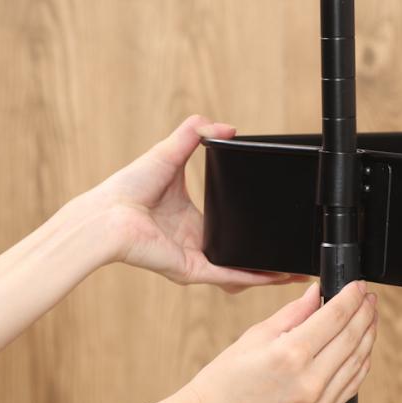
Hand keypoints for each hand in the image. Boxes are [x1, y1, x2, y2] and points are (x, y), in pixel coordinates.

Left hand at [87, 114, 303, 291]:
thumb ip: (195, 135)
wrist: (107, 214)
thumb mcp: (169, 153)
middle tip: (291, 253)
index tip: (273, 221)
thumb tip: (225, 125)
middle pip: (238, 253)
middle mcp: (195, 243)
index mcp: (189, 221)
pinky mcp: (192, 269)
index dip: (249, 225)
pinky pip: (230, 276)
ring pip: (240, 270)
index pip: (227, 226)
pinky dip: (255, 277)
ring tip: (294, 272)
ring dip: (267, 273)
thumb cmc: (127, 188)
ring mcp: (195, 259)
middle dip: (264, 257)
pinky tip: (278, 275)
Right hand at [184, 280, 377, 402]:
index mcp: (290, 354)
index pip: (335, 316)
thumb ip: (293, 313)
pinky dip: (360, 364)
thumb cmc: (224, 381)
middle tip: (368, 298)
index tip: (358, 286)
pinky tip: (360, 349)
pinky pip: (351, 387)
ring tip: (369, 319)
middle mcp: (309, 381)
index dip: (351, 296)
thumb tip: (317, 293)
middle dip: (365, 313)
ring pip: (358, 363)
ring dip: (368, 337)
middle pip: (352, 337)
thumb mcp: (255, 336)